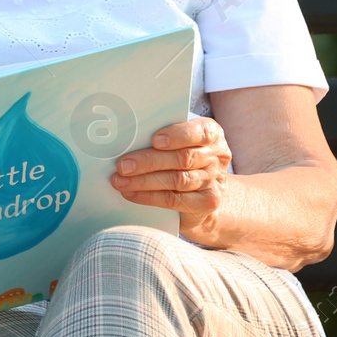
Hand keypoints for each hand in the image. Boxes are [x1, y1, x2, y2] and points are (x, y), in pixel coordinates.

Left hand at [110, 115, 231, 241]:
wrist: (207, 196)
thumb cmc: (187, 159)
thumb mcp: (183, 143)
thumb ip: (164, 137)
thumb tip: (129, 136)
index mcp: (212, 134)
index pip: (199, 132)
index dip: (177, 136)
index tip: (155, 140)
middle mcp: (216, 157)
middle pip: (182, 158)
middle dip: (149, 161)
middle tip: (123, 165)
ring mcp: (213, 182)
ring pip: (176, 180)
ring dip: (143, 181)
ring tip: (120, 180)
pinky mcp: (205, 203)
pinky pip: (173, 200)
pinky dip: (148, 197)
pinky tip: (132, 193)